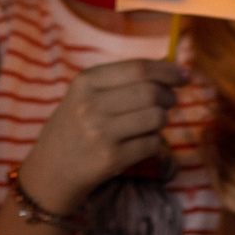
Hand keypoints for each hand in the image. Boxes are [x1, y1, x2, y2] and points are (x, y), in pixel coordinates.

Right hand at [17, 59, 185, 213]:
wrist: (50, 168)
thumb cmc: (76, 125)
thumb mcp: (87, 94)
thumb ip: (124, 79)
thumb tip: (172, 65)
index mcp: (85, 83)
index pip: (139, 68)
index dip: (168, 71)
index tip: (184, 76)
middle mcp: (90, 105)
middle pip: (152, 92)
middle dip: (169, 97)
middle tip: (168, 102)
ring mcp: (100, 133)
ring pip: (157, 118)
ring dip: (162, 121)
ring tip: (149, 124)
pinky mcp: (111, 159)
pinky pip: (153, 144)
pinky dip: (153, 143)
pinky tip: (138, 143)